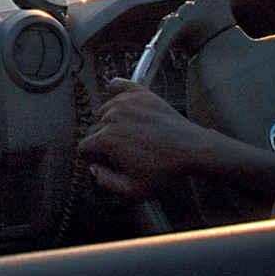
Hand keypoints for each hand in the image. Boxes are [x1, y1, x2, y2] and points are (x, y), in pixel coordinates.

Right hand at [78, 78, 229, 201]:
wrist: (190, 148)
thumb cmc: (164, 168)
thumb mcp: (132, 189)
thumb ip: (105, 182)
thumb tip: (94, 169)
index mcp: (107, 140)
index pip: (84, 147)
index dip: (91, 157)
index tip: (102, 161)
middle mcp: (112, 117)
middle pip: (95, 130)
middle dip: (104, 141)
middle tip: (122, 151)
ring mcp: (126, 102)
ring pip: (105, 111)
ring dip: (111, 121)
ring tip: (129, 133)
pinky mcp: (139, 93)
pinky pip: (117, 86)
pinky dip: (116, 93)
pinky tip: (122, 104)